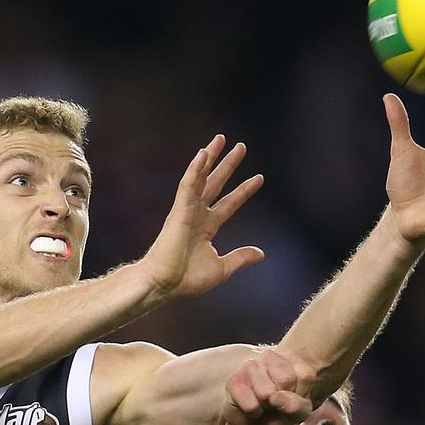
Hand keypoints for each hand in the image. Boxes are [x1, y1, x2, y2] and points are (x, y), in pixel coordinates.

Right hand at [138, 135, 264, 300]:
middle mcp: (197, 214)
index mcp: (206, 227)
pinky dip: (195, 169)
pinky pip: (188, 185)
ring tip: (221, 139)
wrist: (163, 285)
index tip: (259, 178)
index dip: (243, 191)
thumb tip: (261, 253)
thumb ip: (240, 258)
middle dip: (228, 165)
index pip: (229, 203)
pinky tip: (203, 154)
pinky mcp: (178, 211)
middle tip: (241, 146)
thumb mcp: (222, 268)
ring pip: (200, 177)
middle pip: (215, 183)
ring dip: (211, 158)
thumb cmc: (186, 279)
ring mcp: (187, 210)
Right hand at [223, 349, 315, 424]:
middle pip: (286, 380)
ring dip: (268, 408)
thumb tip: (274, 397)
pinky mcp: (234, 382)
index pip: (306, 376)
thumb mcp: (300, 413)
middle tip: (278, 404)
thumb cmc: (282, 414)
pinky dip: (255, 415)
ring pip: (266, 393)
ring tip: (265, 407)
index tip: (296, 399)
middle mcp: (269, 357)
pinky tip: (253, 411)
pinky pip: (251, 405)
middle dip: (284, 401)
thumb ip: (296, 406)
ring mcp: (250, 366)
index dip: (303, 396)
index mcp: (291, 358)